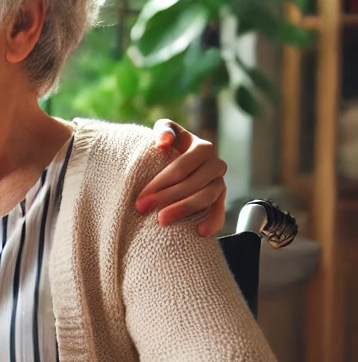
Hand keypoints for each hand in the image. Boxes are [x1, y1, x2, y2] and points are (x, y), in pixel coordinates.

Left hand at [136, 120, 227, 236]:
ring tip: (162, 221)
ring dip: (183, 210)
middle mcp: (215, 165)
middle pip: (193, 184)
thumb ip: (165, 129)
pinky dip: (213, 223)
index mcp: (203, 148)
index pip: (182, 166)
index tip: (141, 197)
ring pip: (205, 198)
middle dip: (166, 197)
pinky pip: (220, 213)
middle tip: (144, 209)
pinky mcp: (220, 201)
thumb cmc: (168, 147)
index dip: (161, 182)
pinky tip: (200, 232)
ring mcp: (220, 184)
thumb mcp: (166, 132)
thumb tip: (163, 143)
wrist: (177, 163)